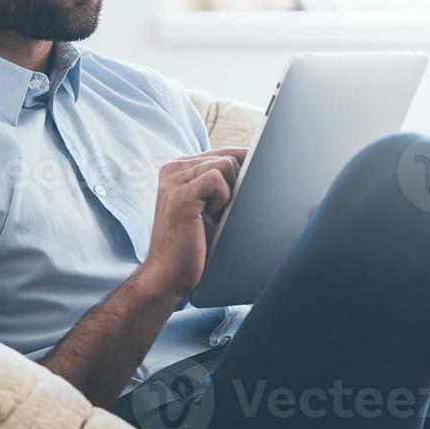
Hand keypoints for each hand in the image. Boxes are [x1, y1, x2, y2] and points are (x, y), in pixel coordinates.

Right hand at [138, 147, 247, 301]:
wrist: (170, 276)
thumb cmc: (195, 246)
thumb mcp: (212, 207)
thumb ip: (225, 183)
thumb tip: (259, 162)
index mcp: (180, 169)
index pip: (224, 152)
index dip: (246, 166)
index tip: (256, 183)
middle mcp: (174, 169)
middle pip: (229, 155)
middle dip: (239, 183)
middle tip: (225, 212)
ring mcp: (174, 179)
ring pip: (226, 164)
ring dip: (230, 194)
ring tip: (213, 216)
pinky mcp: (179, 194)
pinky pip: (217, 179)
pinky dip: (223, 199)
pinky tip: (208, 217)